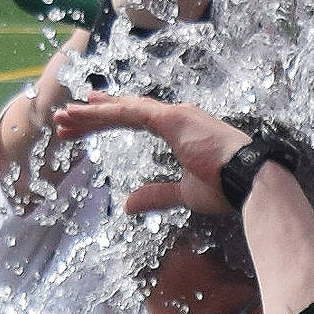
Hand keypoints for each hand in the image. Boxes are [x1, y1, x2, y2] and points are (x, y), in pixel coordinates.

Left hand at [52, 95, 251, 215]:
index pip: (139, 120)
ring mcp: (174, 114)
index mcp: (182, 131)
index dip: (111, 119)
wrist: (250, 181)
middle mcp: (177, 116)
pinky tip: (83, 112)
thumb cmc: (227, 188)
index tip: (88, 119)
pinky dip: (104, 112)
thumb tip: (128, 204)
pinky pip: (130, 113)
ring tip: (63, 116)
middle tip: (65, 120)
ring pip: (123, 109)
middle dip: (94, 115)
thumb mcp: (184, 194)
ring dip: (91, 113)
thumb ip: (157, 194)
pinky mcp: (171, 118)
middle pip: (126, 111)